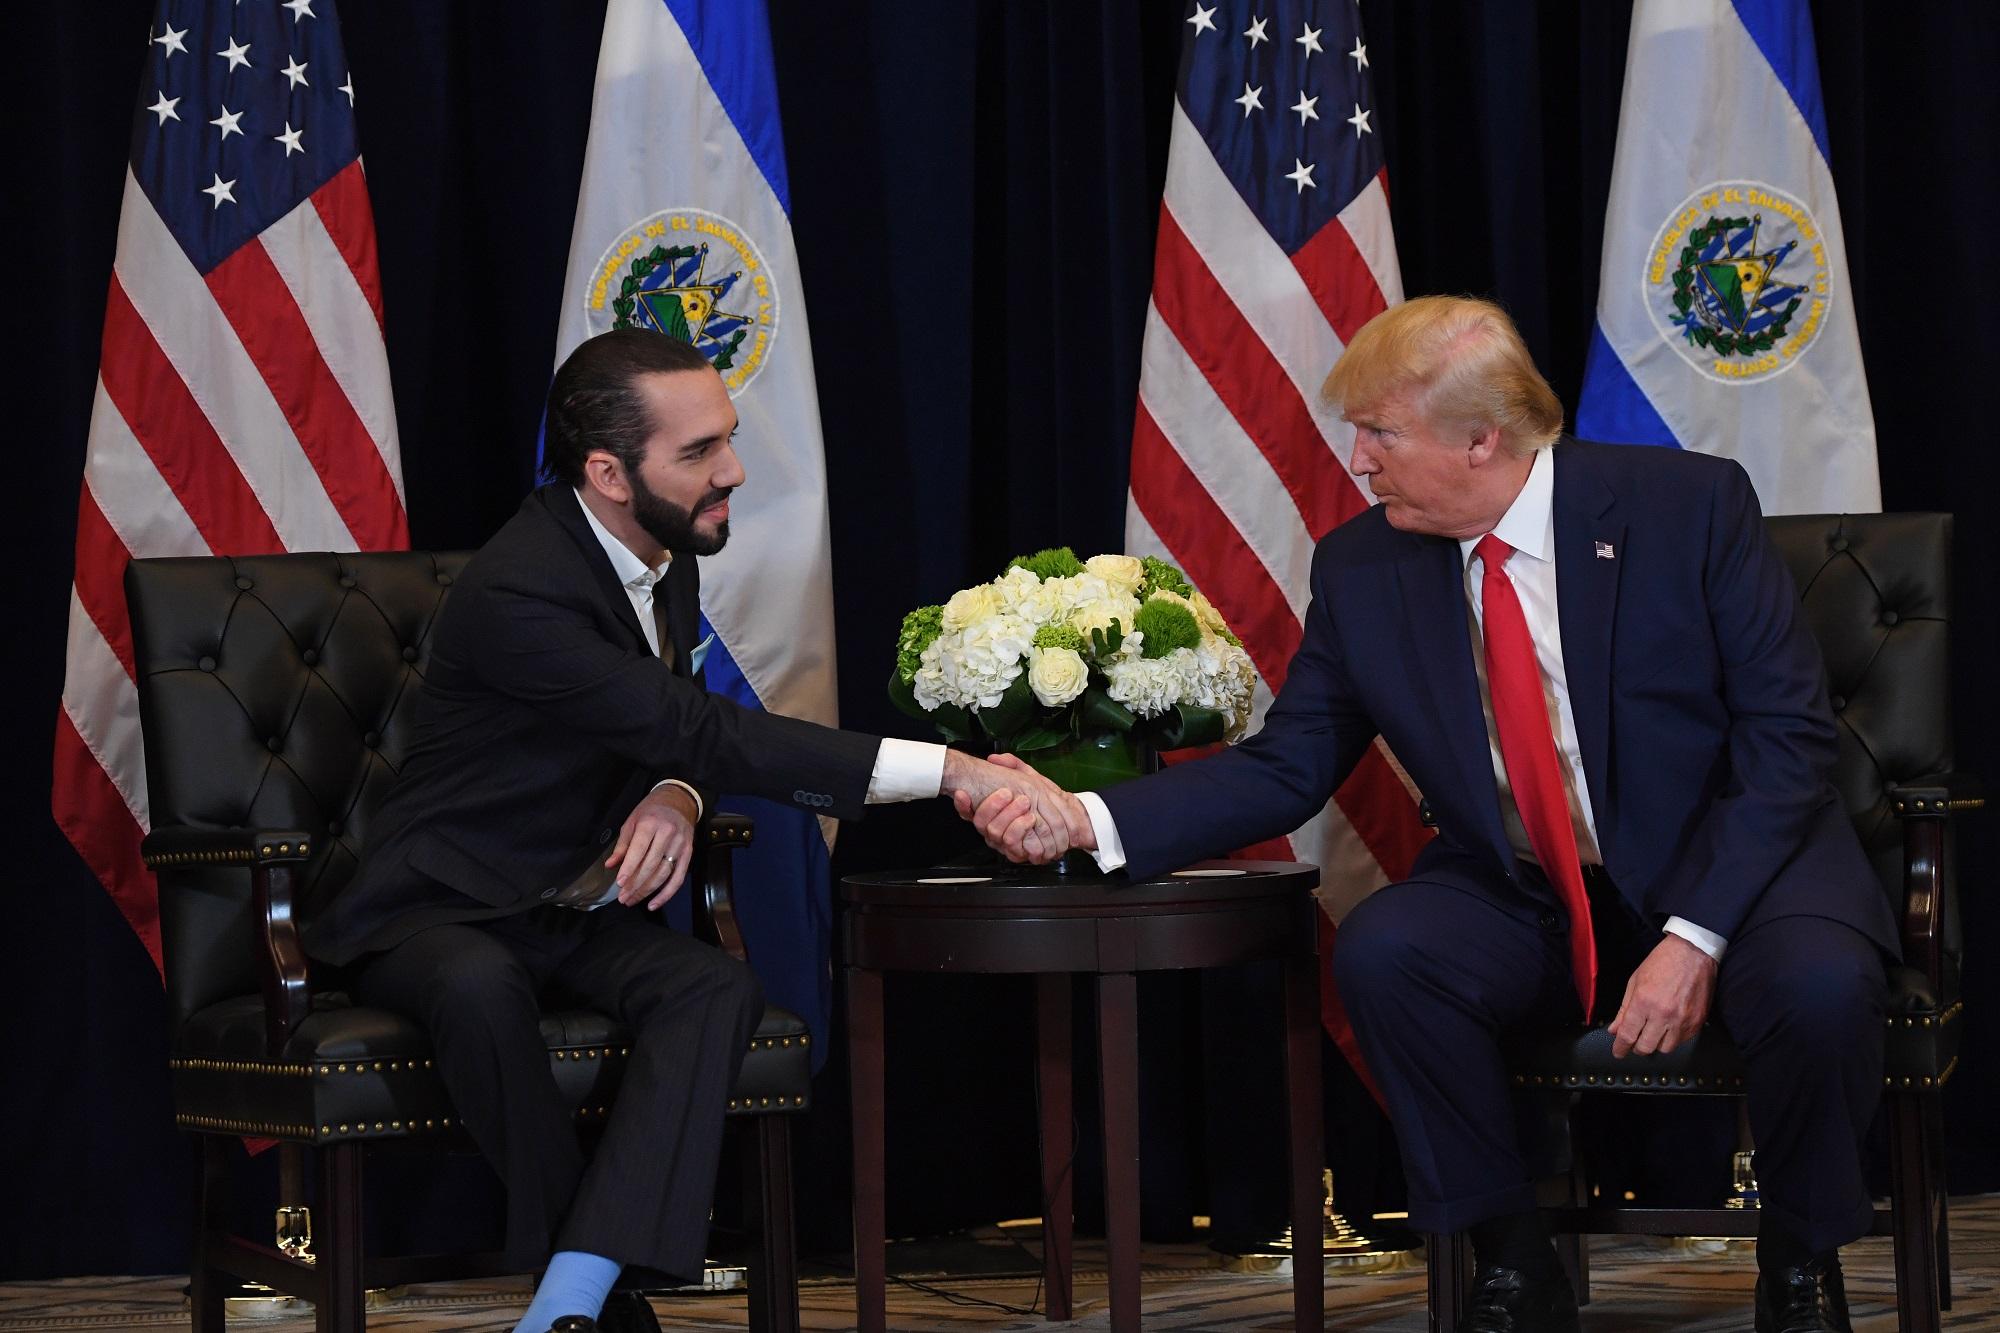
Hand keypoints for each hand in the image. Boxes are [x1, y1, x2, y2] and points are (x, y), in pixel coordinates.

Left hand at [609, 784, 697, 910]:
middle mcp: (667, 834)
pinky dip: (667, 894)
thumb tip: (610, 865)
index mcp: (650, 824)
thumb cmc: (652, 810)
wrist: (679, 800)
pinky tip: (654, 903)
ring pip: (663, 874)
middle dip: (635, 884)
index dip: (629, 868)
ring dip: (647, 891)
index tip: (620, 883)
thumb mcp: (632, 821)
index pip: (639, 850)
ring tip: (632, 900)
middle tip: (623, 897)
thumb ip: (622, 845)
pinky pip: (678, 878)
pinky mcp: (688, 853)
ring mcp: (680, 845)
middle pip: (651, 865)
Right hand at [946, 751, 1093, 864]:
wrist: (1069, 821)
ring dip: (1010, 816)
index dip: (962, 805)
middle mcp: (994, 830)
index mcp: (992, 814)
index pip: (968, 811)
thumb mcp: (1029, 778)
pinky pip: (1015, 846)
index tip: (962, 793)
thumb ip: (1012, 766)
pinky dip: (1022, 830)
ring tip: (1025, 804)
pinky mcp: (1020, 853)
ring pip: (996, 833)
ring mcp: (1005, 843)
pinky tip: (1031, 819)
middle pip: (981, 822)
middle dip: (993, 806)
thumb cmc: (1046, 801)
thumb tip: (995, 759)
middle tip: (1008, 793)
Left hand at [1607, 933, 1716, 1057]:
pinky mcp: (1697, 1022)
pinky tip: (1669, 1027)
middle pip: (1646, 1047)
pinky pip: (1682, 1041)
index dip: (1620, 1048)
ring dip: (1656, 1044)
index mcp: (1644, 1002)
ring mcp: (1683, 1021)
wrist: (1693, 952)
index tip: (1617, 1053)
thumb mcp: (1635, 982)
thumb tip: (1614, 1030)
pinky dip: (1673, 1038)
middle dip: (1637, 1047)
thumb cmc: (1661, 963)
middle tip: (1635, 1041)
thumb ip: (1624, 1009)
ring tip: (1653, 1032)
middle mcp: (1664, 1015)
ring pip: (1665, 1048)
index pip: (1628, 1035)